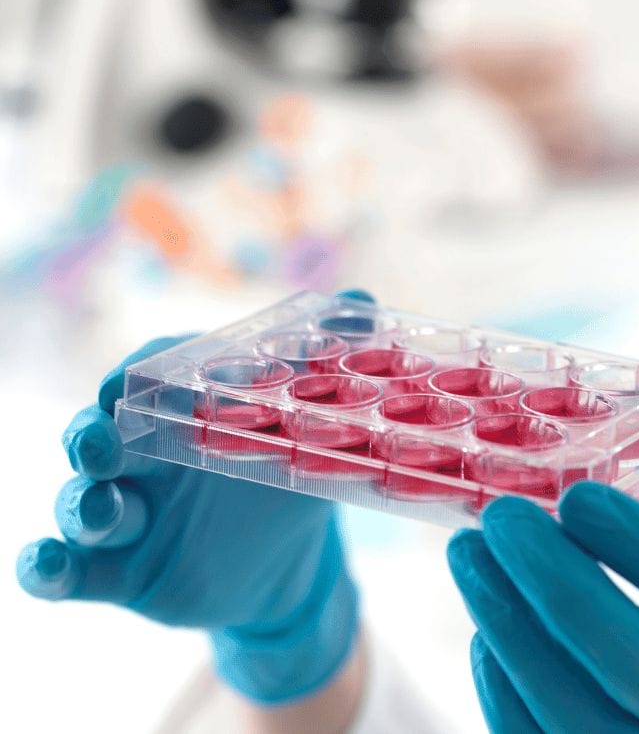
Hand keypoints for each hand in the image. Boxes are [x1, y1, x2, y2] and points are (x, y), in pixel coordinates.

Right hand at [15, 290, 376, 703]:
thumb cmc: (282, 472)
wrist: (285, 559)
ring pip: (83, 503)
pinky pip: (70, 570)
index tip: (132, 382)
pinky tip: (43, 565)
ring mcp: (127, 513)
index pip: (147, 378)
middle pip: (98, 435)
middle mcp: (141, 456)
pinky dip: (48, 566)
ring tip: (103, 509)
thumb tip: (362, 301)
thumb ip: (327, 364)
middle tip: (103, 440)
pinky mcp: (119, 571)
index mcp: (181, 409)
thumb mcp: (311, 424)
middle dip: (92, 436)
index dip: (137, 378)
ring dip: (82, 504)